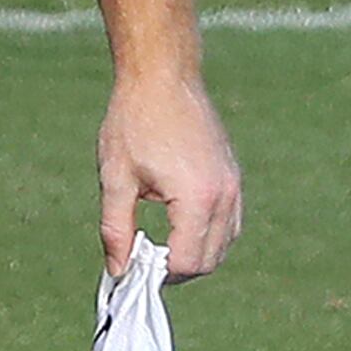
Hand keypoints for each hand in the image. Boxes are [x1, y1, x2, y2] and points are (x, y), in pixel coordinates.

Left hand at [98, 72, 240, 277]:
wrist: (163, 78)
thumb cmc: (134, 123)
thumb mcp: (116, 177)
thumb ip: (116, 228)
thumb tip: (118, 270)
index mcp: (196, 199)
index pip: (186, 262)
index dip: (158, 273)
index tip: (134, 266)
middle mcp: (224, 196)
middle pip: (209, 260)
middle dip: (177, 269)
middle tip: (143, 258)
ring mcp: (234, 187)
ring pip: (224, 244)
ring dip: (195, 253)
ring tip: (158, 241)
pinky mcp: (234, 178)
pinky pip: (230, 222)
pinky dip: (209, 234)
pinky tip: (178, 224)